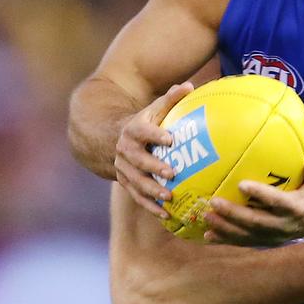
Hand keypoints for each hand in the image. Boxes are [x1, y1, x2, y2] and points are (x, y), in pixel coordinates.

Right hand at [114, 82, 193, 216]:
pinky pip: (137, 197)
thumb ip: (171, 99)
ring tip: (170, 198)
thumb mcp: (155, 108)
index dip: (155, 135)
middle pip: (137, 160)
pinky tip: (166, 216)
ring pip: (136, 182)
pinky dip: (150, 206)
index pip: (143, 132)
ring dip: (152, 191)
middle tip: (172, 173)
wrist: (113, 138)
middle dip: (153, 167)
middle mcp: (125, 150)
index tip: (171, 139)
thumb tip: (189, 87)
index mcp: (133, 130)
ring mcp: (123, 169)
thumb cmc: (146, 123)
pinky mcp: (126, 183)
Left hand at [203, 149, 303, 245]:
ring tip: (206, 218)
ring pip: (246, 235)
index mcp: (296, 209)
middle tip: (214, 202)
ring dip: (225, 228)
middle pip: (255, 222)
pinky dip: (225, 240)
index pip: (276, 202)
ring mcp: (273, 236)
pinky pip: (244, 242)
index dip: (260, 194)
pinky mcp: (266, 241)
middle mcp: (283, 225)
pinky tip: (207, 236)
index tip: (241, 184)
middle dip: (233, 214)